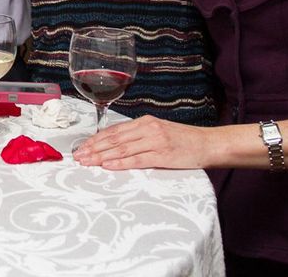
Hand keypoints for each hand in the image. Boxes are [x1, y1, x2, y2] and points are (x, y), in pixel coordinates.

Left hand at [72, 115, 215, 169]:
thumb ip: (139, 135)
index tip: (82, 147)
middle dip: (93, 148)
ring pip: (122, 148)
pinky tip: (108, 165)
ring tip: (87, 161)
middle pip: (114, 139)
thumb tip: (116, 144)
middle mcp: (147, 129)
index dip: (96, 139)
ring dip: (101, 156)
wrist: (208, 143)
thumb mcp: (159, 131)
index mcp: (145, 122)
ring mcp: (155, 141)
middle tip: (78, 156)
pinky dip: (120, 162)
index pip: (114, 130)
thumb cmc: (183, 140)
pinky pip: (137, 159)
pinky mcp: (163, 155)